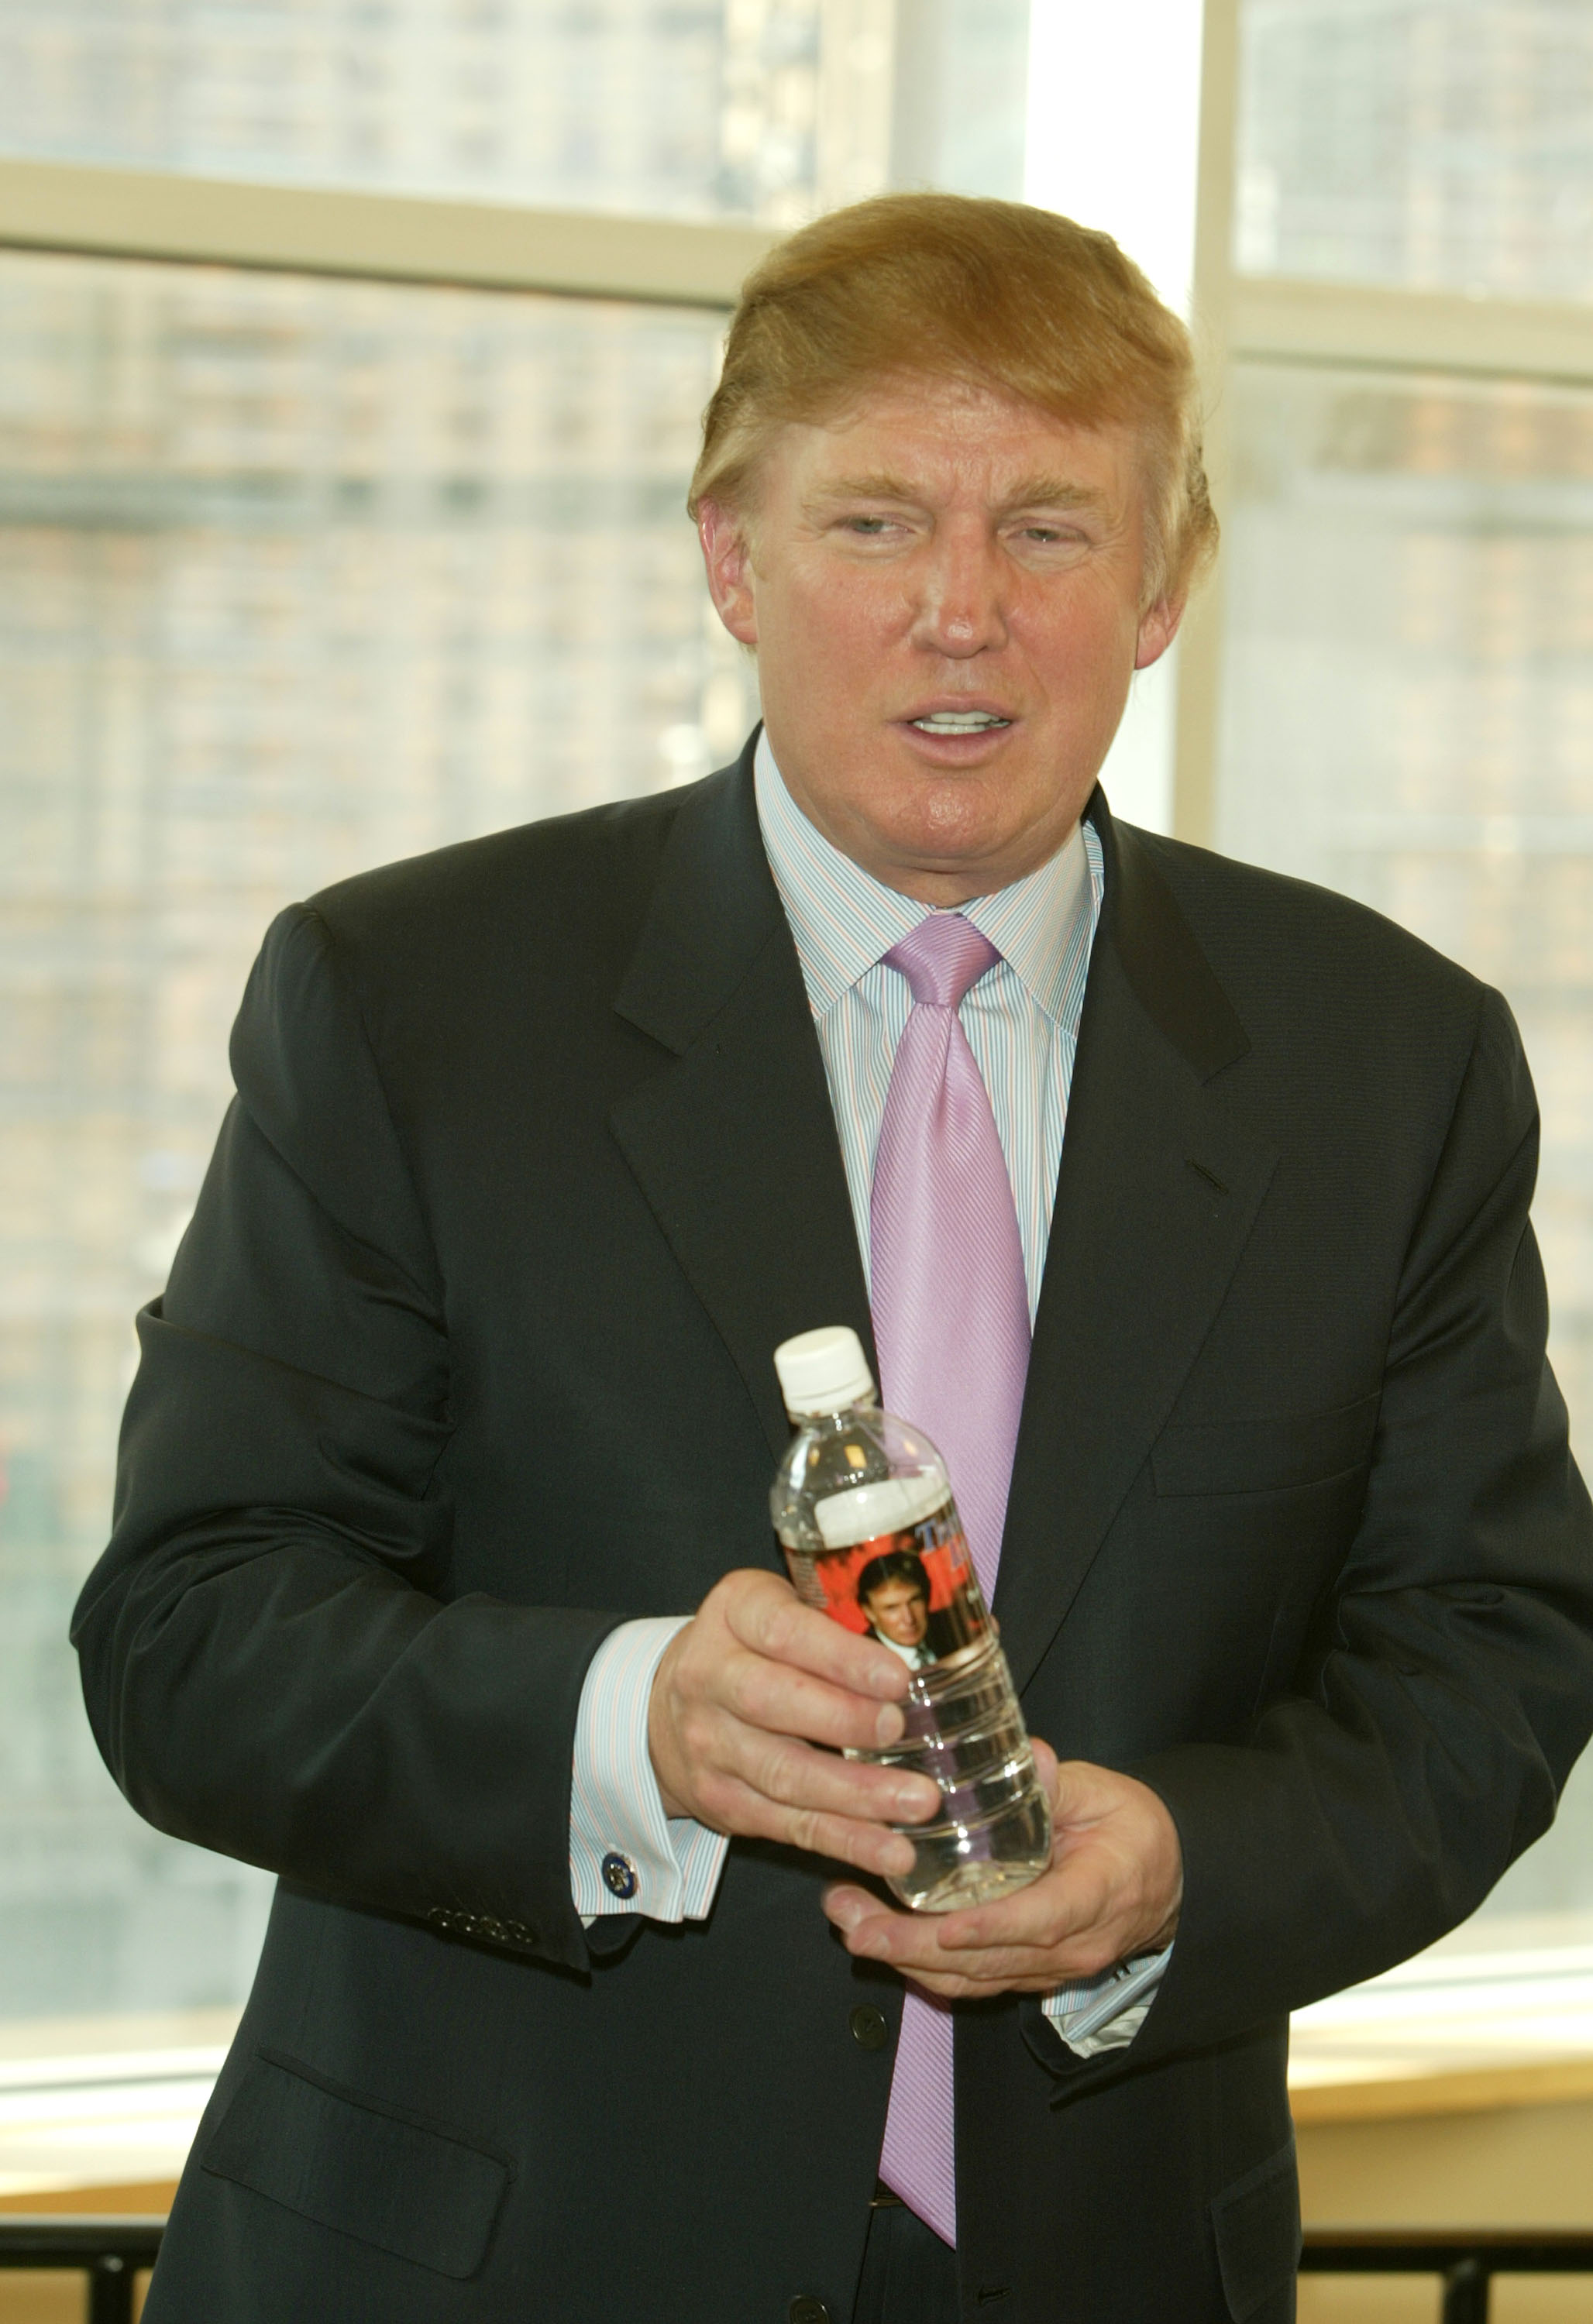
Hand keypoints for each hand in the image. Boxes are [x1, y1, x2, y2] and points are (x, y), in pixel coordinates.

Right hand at [649, 1569, 942, 1880]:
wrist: (668, 1706)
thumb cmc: (756, 1647)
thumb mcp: (783, 1607)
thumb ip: (847, 1617)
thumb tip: (959, 1630)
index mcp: (734, 1613)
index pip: (781, 1630)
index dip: (839, 1657)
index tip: (896, 1678)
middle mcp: (709, 1676)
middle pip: (770, 1701)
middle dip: (843, 1720)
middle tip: (902, 1731)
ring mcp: (709, 1744)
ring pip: (782, 1773)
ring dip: (854, 1795)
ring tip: (918, 1803)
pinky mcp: (721, 1801)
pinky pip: (787, 1825)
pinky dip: (843, 1842)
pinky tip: (891, 1852)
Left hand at [821, 1745, 1182, 2000]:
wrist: (1165, 1879)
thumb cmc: (1133, 1830)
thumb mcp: (1105, 1794)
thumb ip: (1060, 1784)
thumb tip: (1029, 1757)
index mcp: (1097, 1897)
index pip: (1041, 1920)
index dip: (990, 1927)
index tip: (942, 1926)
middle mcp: (1070, 1947)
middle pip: (989, 1959)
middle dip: (915, 1947)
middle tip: (855, 1924)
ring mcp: (1048, 1968)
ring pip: (973, 1978)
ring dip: (906, 1958)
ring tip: (849, 1923)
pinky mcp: (1027, 1972)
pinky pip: (973, 1981)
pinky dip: (923, 1967)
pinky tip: (879, 1942)